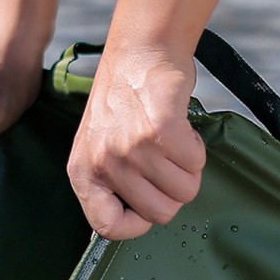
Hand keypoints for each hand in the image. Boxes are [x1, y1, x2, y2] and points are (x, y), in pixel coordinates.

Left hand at [67, 45, 205, 239]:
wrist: (140, 52)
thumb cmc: (124, 104)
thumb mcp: (99, 148)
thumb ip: (111, 185)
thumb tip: (137, 220)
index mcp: (83, 174)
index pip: (108, 228)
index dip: (137, 225)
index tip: (148, 203)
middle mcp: (103, 164)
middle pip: (159, 214)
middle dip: (173, 193)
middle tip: (167, 164)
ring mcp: (130, 148)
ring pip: (184, 191)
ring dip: (188, 169)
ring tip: (172, 143)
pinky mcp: (159, 131)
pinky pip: (195, 163)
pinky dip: (196, 148)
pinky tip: (181, 129)